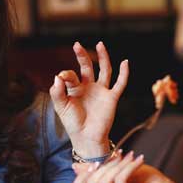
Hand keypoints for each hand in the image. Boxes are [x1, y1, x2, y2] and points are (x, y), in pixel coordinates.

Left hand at [50, 41, 127, 157]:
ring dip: (103, 57)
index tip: (62, 78)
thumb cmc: (73, 123)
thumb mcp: (61, 107)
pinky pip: (119, 84)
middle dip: (82, 56)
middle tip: (77, 45)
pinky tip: (125, 62)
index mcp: (75, 88)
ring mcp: (101, 91)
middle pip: (87, 67)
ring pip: (104, 70)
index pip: (71, 75)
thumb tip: (58, 76)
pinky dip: (124, 73)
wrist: (86, 138)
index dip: (66, 75)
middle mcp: (89, 87)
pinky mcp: (111, 98)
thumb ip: (57, 92)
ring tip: (100, 44)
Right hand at [70, 152, 179, 182]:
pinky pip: (119, 180)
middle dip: (105, 164)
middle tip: (121, 154)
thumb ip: (99, 171)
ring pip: (104, 180)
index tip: (97, 161)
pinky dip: (128, 166)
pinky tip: (138, 159)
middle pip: (90, 181)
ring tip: (131, 156)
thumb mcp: (118, 174)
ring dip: (118, 164)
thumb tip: (74, 166)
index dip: (81, 175)